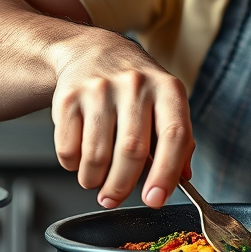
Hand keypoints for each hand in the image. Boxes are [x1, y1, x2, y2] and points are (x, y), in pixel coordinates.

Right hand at [49, 29, 193, 209]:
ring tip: (96, 179)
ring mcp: (100, 89)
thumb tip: (182, 179)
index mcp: (168, 88)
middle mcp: (135, 85)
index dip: (166, 173)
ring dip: (94, 180)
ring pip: (97, 156)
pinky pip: (68, 150)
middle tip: (114, 199)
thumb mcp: (166, 102)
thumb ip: (178, 141)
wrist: (93, 51)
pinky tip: (81, 157)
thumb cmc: (136, 87)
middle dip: (122, 186)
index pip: (174, 135)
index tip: (155, 200)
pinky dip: (73, 166)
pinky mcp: (68, 98)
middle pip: (132, 151)